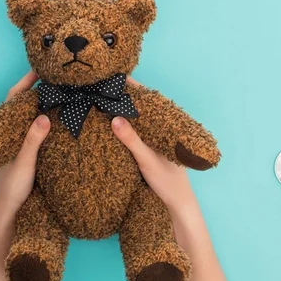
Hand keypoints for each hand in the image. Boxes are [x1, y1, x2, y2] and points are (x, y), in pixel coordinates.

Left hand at [0, 71, 50, 214]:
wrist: (10, 208)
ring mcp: (21, 140)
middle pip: (25, 103)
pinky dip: (50, 118)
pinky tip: (63, 117)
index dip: (26, 82)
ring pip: (32, 115)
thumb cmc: (13, 186)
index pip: (15, 98)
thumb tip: (43, 116)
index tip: (41, 69)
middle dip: (39, 89)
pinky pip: (39, 128)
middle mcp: (13, 132)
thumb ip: (32, 140)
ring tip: (64, 92)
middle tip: (59, 78)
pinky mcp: (30, 149)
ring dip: (45, 103)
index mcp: (7, 131)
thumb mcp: (25, 162)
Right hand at [111, 79, 197, 211]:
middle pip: (141, 107)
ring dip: (123, 110)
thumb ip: (132, 140)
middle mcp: (162, 129)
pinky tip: (111, 123)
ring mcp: (156, 139)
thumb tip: (115, 118)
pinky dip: (124, 125)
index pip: (148, 100)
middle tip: (102, 85)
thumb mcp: (147, 160)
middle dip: (124, 97)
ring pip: (138, 119)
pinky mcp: (150, 149)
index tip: (116, 76)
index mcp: (166, 126)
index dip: (133, 88)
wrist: (178, 203)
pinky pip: (136, 132)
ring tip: (102, 98)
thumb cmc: (168, 182)